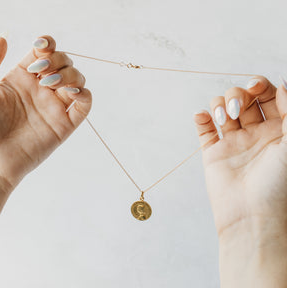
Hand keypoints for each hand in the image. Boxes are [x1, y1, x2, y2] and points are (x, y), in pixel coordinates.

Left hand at [0, 35, 91, 212]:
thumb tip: (6, 38)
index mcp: (23, 77)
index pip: (45, 52)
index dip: (48, 45)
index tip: (41, 46)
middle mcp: (42, 90)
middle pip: (65, 63)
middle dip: (59, 60)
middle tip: (41, 72)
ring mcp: (55, 106)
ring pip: (78, 81)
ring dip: (70, 75)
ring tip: (51, 84)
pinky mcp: (65, 124)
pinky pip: (85, 105)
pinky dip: (84, 94)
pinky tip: (71, 92)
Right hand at [194, 76, 286, 286]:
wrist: (252, 216)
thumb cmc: (278, 184)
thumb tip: (282, 82)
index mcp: (277, 130)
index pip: (268, 96)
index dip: (260, 86)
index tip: (256, 88)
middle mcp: (254, 133)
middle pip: (243, 99)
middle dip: (238, 95)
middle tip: (238, 108)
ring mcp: (233, 142)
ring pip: (222, 109)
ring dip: (219, 105)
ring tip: (224, 118)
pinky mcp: (213, 152)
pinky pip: (204, 130)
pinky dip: (200, 118)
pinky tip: (201, 116)